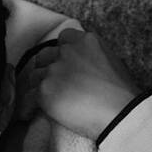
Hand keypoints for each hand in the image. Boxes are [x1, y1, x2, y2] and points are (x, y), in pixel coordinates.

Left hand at [27, 29, 141, 139]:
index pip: (63, 38)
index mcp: (85, 41)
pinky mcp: (45, 90)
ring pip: (35, 76)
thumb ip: (89, 57)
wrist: (119, 113)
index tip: (65, 64)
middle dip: (47, 68)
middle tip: (56, 85)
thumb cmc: (121, 94)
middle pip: (44, 56)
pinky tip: (41, 111)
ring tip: (50, 100)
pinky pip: (31, 96)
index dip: (62, 52)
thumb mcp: (110, 62)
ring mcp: (53, 70)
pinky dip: (34, 104)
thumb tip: (78, 66)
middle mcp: (66, 52)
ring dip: (40, 86)